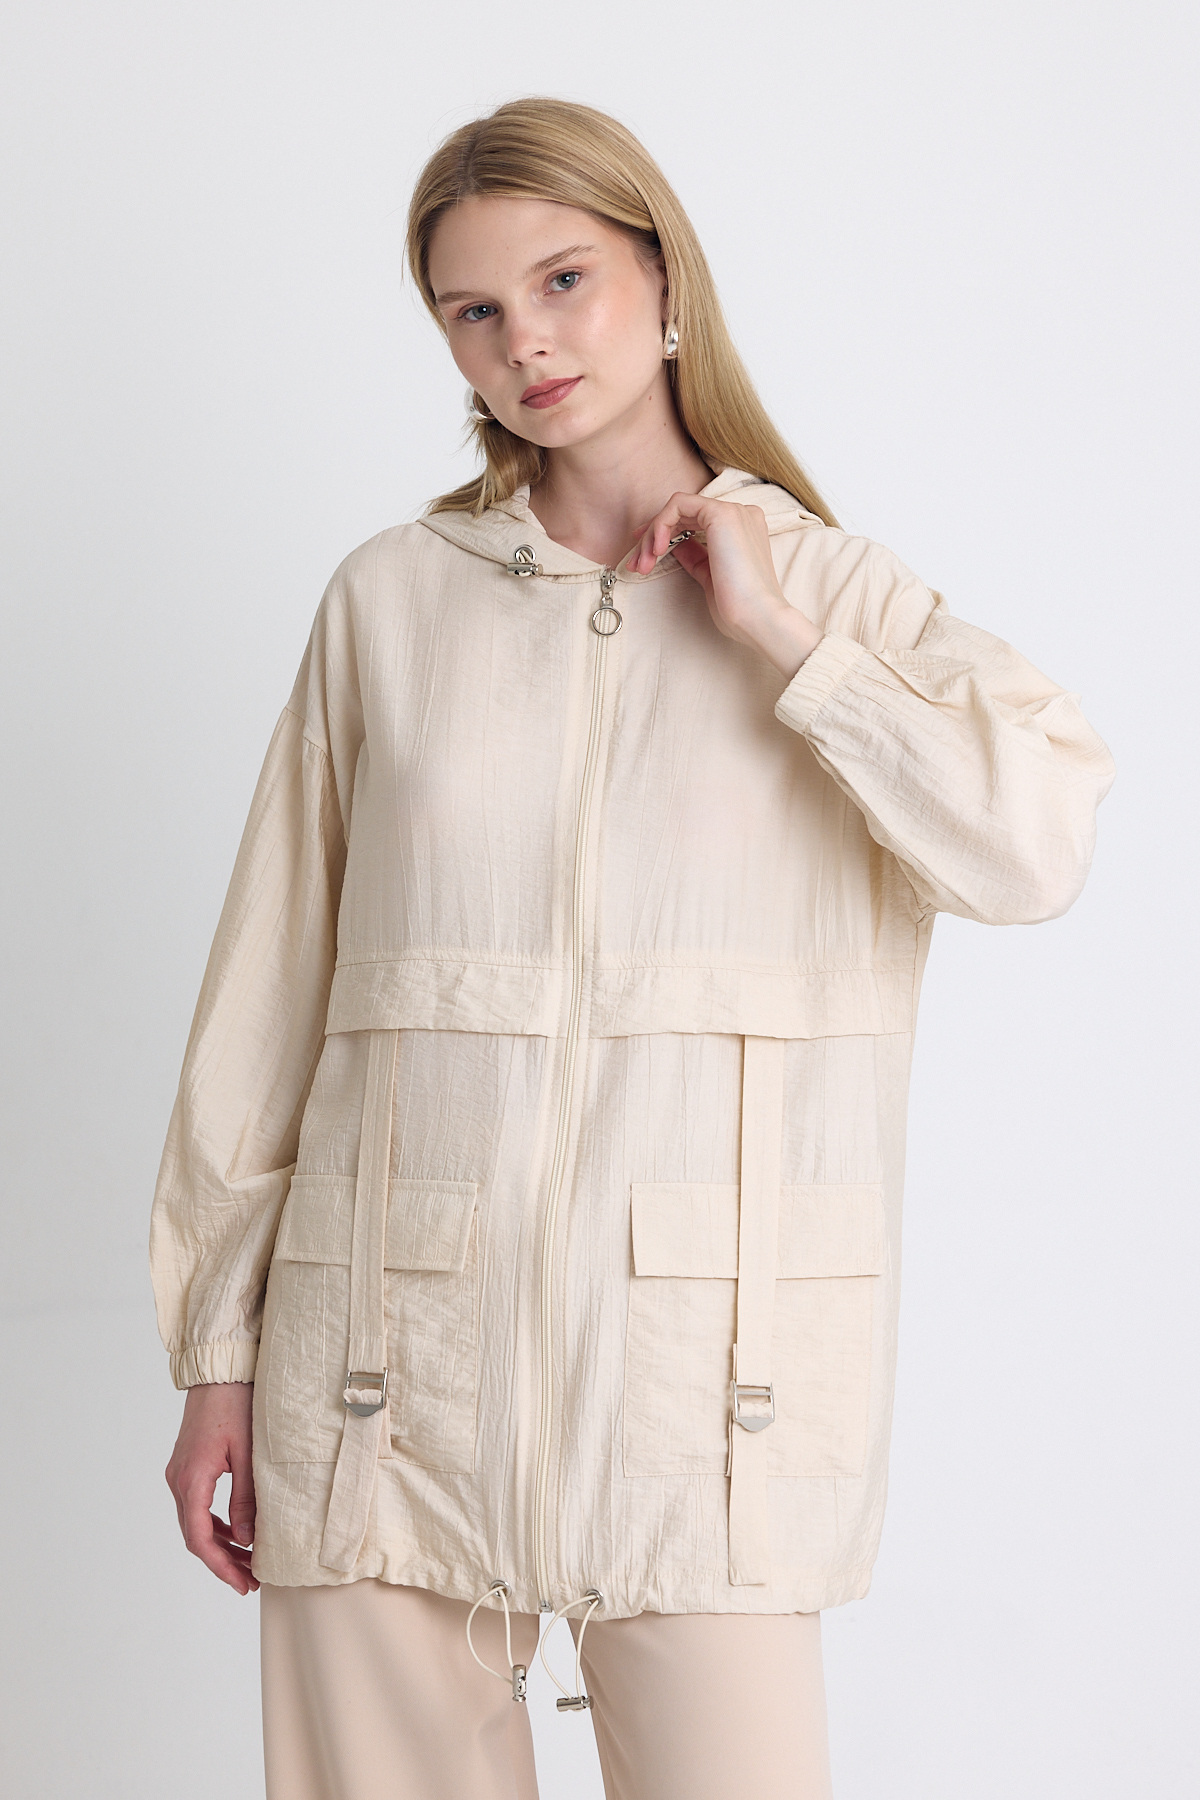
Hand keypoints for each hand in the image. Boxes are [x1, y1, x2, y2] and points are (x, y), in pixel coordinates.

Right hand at [165, 1381, 257, 1593]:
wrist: (220, 1374)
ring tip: (248, 1563)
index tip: (243, 1584)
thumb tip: (247, 1541)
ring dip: (220, 1544)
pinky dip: (216, 1524)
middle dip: (222, 1561)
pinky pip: (198, 1505)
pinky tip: (237, 1534)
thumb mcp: (247, 1454)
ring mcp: (180, 1473)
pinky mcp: (188, 1466)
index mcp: (192, 1479)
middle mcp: (179, 1480)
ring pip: (195, 1522)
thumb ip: (245, 1499)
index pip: (200, 1538)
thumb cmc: (236, 1406)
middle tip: (251, 1581)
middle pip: (195, 1535)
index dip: (220, 1566)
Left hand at [625, 494, 822, 679]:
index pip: (695, 520)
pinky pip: (678, 505)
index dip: (665, 532)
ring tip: (642, 564)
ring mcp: (733, 511)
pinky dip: (660, 524)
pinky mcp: (721, 515)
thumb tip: (673, 545)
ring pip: (677, 507)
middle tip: (635, 563)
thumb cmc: (739, 608)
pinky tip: (656, 550)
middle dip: (652, 537)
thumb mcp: (709, 577)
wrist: (758, 619)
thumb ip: (695, 556)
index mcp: (742, 528)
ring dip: (653, 534)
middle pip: (683, 513)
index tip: (644, 553)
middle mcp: (740, 514)